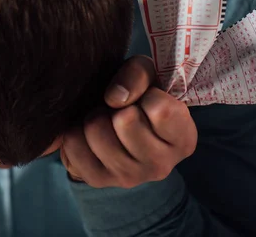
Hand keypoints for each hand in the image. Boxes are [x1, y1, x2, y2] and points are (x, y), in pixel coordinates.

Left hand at [60, 56, 196, 187]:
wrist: (114, 122)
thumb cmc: (140, 96)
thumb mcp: (148, 75)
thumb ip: (138, 75)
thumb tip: (114, 98)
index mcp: (183, 140)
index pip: (160, 110)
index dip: (146, 94)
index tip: (145, 99)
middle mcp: (160, 166)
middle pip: (124, 121)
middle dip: (116, 107)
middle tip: (119, 110)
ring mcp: (129, 178)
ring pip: (96, 131)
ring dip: (95, 116)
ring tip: (105, 120)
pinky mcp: (97, 179)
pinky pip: (73, 144)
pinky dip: (75, 130)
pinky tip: (88, 134)